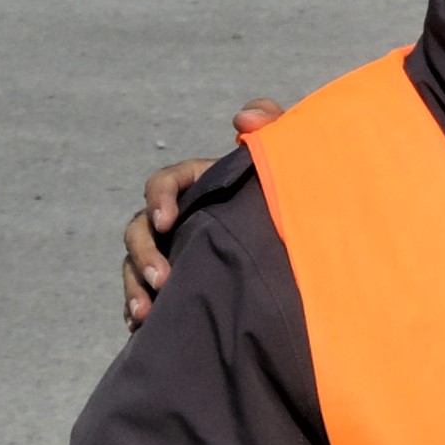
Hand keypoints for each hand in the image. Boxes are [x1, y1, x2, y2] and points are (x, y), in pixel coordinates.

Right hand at [121, 100, 287, 327]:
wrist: (308, 254)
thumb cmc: (292, 197)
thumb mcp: (286, 161)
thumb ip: (272, 126)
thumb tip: (241, 118)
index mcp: (200, 186)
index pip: (165, 182)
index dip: (159, 198)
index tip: (167, 221)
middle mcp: (180, 219)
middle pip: (140, 229)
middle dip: (144, 255)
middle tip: (162, 281)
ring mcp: (173, 252)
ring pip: (136, 266)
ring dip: (135, 287)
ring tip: (145, 313)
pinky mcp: (177, 285)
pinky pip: (144, 296)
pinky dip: (139, 309)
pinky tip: (142, 326)